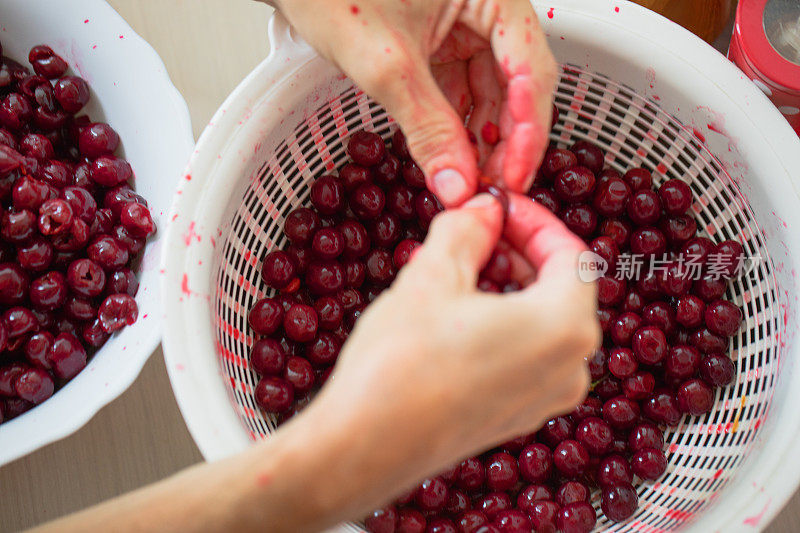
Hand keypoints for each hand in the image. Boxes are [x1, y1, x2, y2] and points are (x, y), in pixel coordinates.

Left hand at [274, 0, 557, 206]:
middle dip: (506, 143)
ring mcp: (464, 28)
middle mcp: (487, 9)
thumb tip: (457, 186)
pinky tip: (449, 159)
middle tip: (492, 192)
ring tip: (468, 182)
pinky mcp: (441, 46)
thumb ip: (428, 128)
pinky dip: (456, 128)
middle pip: (518, 87)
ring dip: (482, 141)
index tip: (513, 180)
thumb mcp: (386, 65)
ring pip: (491, 95)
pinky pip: (461, 93)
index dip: (528, 133)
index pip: (531, 71)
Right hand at [293, 192, 599, 520]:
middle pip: (561, 288)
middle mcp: (569, 368)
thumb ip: (467, 231)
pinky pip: (527, 353)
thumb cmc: (400, 362)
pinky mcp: (518, 416)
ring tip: (457, 269)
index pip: (570, 254)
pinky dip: (503, 322)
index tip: (497, 206)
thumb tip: (483, 210)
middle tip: (475, 231)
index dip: (532, 220)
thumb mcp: (432, 276)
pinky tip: (456, 313)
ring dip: (508, 286)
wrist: (365, 446)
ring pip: (543, 321)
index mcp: (563, 327)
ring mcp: (545, 398)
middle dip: (520, 252)